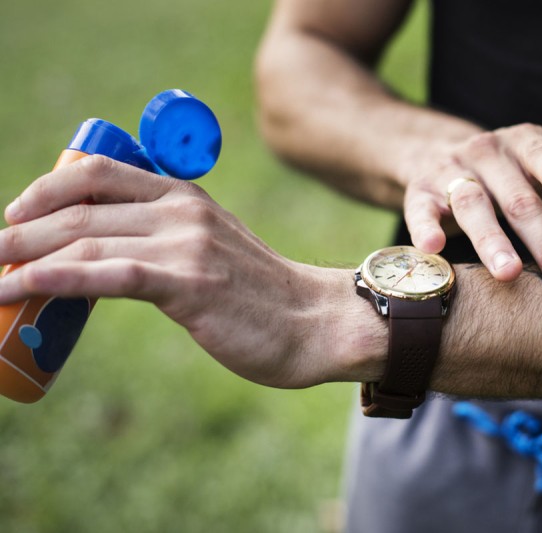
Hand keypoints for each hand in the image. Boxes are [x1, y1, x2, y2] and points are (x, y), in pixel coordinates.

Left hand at [0, 156, 381, 388]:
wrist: (315, 321)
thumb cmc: (261, 294)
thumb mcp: (212, 249)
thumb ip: (165, 241)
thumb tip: (107, 258)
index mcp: (185, 196)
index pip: (98, 174)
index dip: (43, 190)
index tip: (12, 217)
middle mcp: (181, 211)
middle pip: (80, 210)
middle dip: (20, 232)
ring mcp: (185, 244)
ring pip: (85, 239)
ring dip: (22, 258)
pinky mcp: (188, 283)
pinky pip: (108, 274)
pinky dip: (55, 278)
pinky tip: (22, 286)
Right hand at [400, 123, 541, 300]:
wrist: (437, 154)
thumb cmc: (517, 171)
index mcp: (526, 142)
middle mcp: (487, 153)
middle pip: (517, 198)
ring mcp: (450, 172)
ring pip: (471, 205)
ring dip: (489, 240)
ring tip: (507, 275)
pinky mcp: (419, 193)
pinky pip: (419, 210)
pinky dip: (424, 228)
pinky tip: (433, 249)